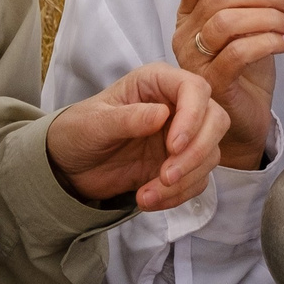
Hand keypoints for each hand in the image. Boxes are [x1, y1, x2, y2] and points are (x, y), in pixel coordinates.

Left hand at [46, 63, 224, 210]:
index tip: (173, 146)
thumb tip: (162, 114)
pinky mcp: (180, 164)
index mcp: (157, 83)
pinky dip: (178, 195)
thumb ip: (127, 118)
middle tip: (167, 176)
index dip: (193, 117)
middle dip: (196, 152)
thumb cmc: (77, 132)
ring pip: (211, 153)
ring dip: (185, 179)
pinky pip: (197, 179)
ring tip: (146, 195)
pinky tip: (147, 200)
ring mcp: (182, 136)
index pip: (195, 89)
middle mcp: (177, 106)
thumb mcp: (94, 123)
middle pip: (215, 120)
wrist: (68, 166)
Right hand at [173, 0, 283, 170]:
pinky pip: (238, 52)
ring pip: (227, 21)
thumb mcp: (251, 20)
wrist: (245, 119)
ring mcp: (193, 60)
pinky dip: (270, 42)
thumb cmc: (247, 69)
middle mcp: (184, 33)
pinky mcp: (211, 83)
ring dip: (270, 17)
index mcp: (190, 12)